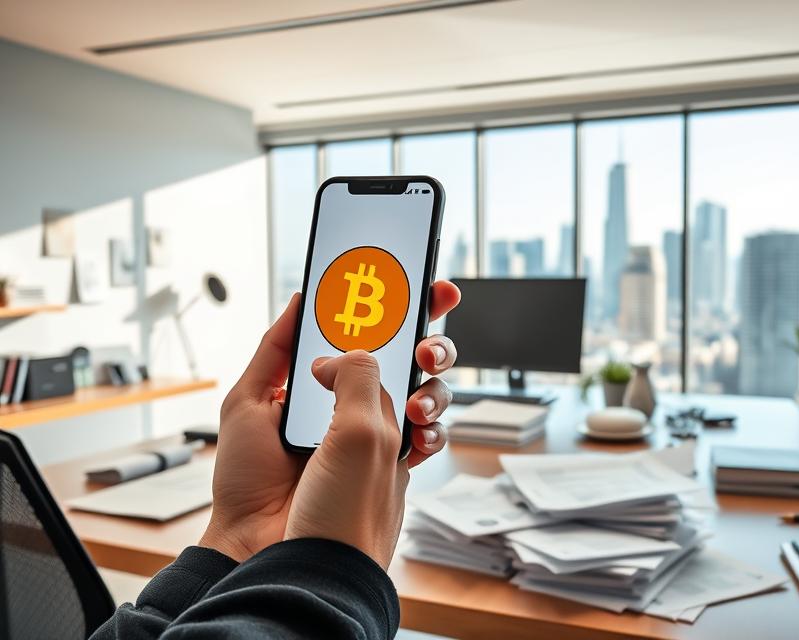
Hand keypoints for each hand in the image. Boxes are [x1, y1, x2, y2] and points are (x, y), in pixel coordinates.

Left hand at [199, 281, 460, 562]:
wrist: (254, 542)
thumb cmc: (248, 480)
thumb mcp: (248, 402)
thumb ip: (276, 350)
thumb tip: (301, 299)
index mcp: (326, 383)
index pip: (370, 335)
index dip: (400, 308)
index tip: (421, 284)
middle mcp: (357, 405)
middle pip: (411, 359)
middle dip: (431, 339)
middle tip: (424, 343)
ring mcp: (379, 437)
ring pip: (429, 392)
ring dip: (434, 383)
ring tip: (414, 395)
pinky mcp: (393, 469)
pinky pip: (431, 440)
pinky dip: (434, 428)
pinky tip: (419, 426)